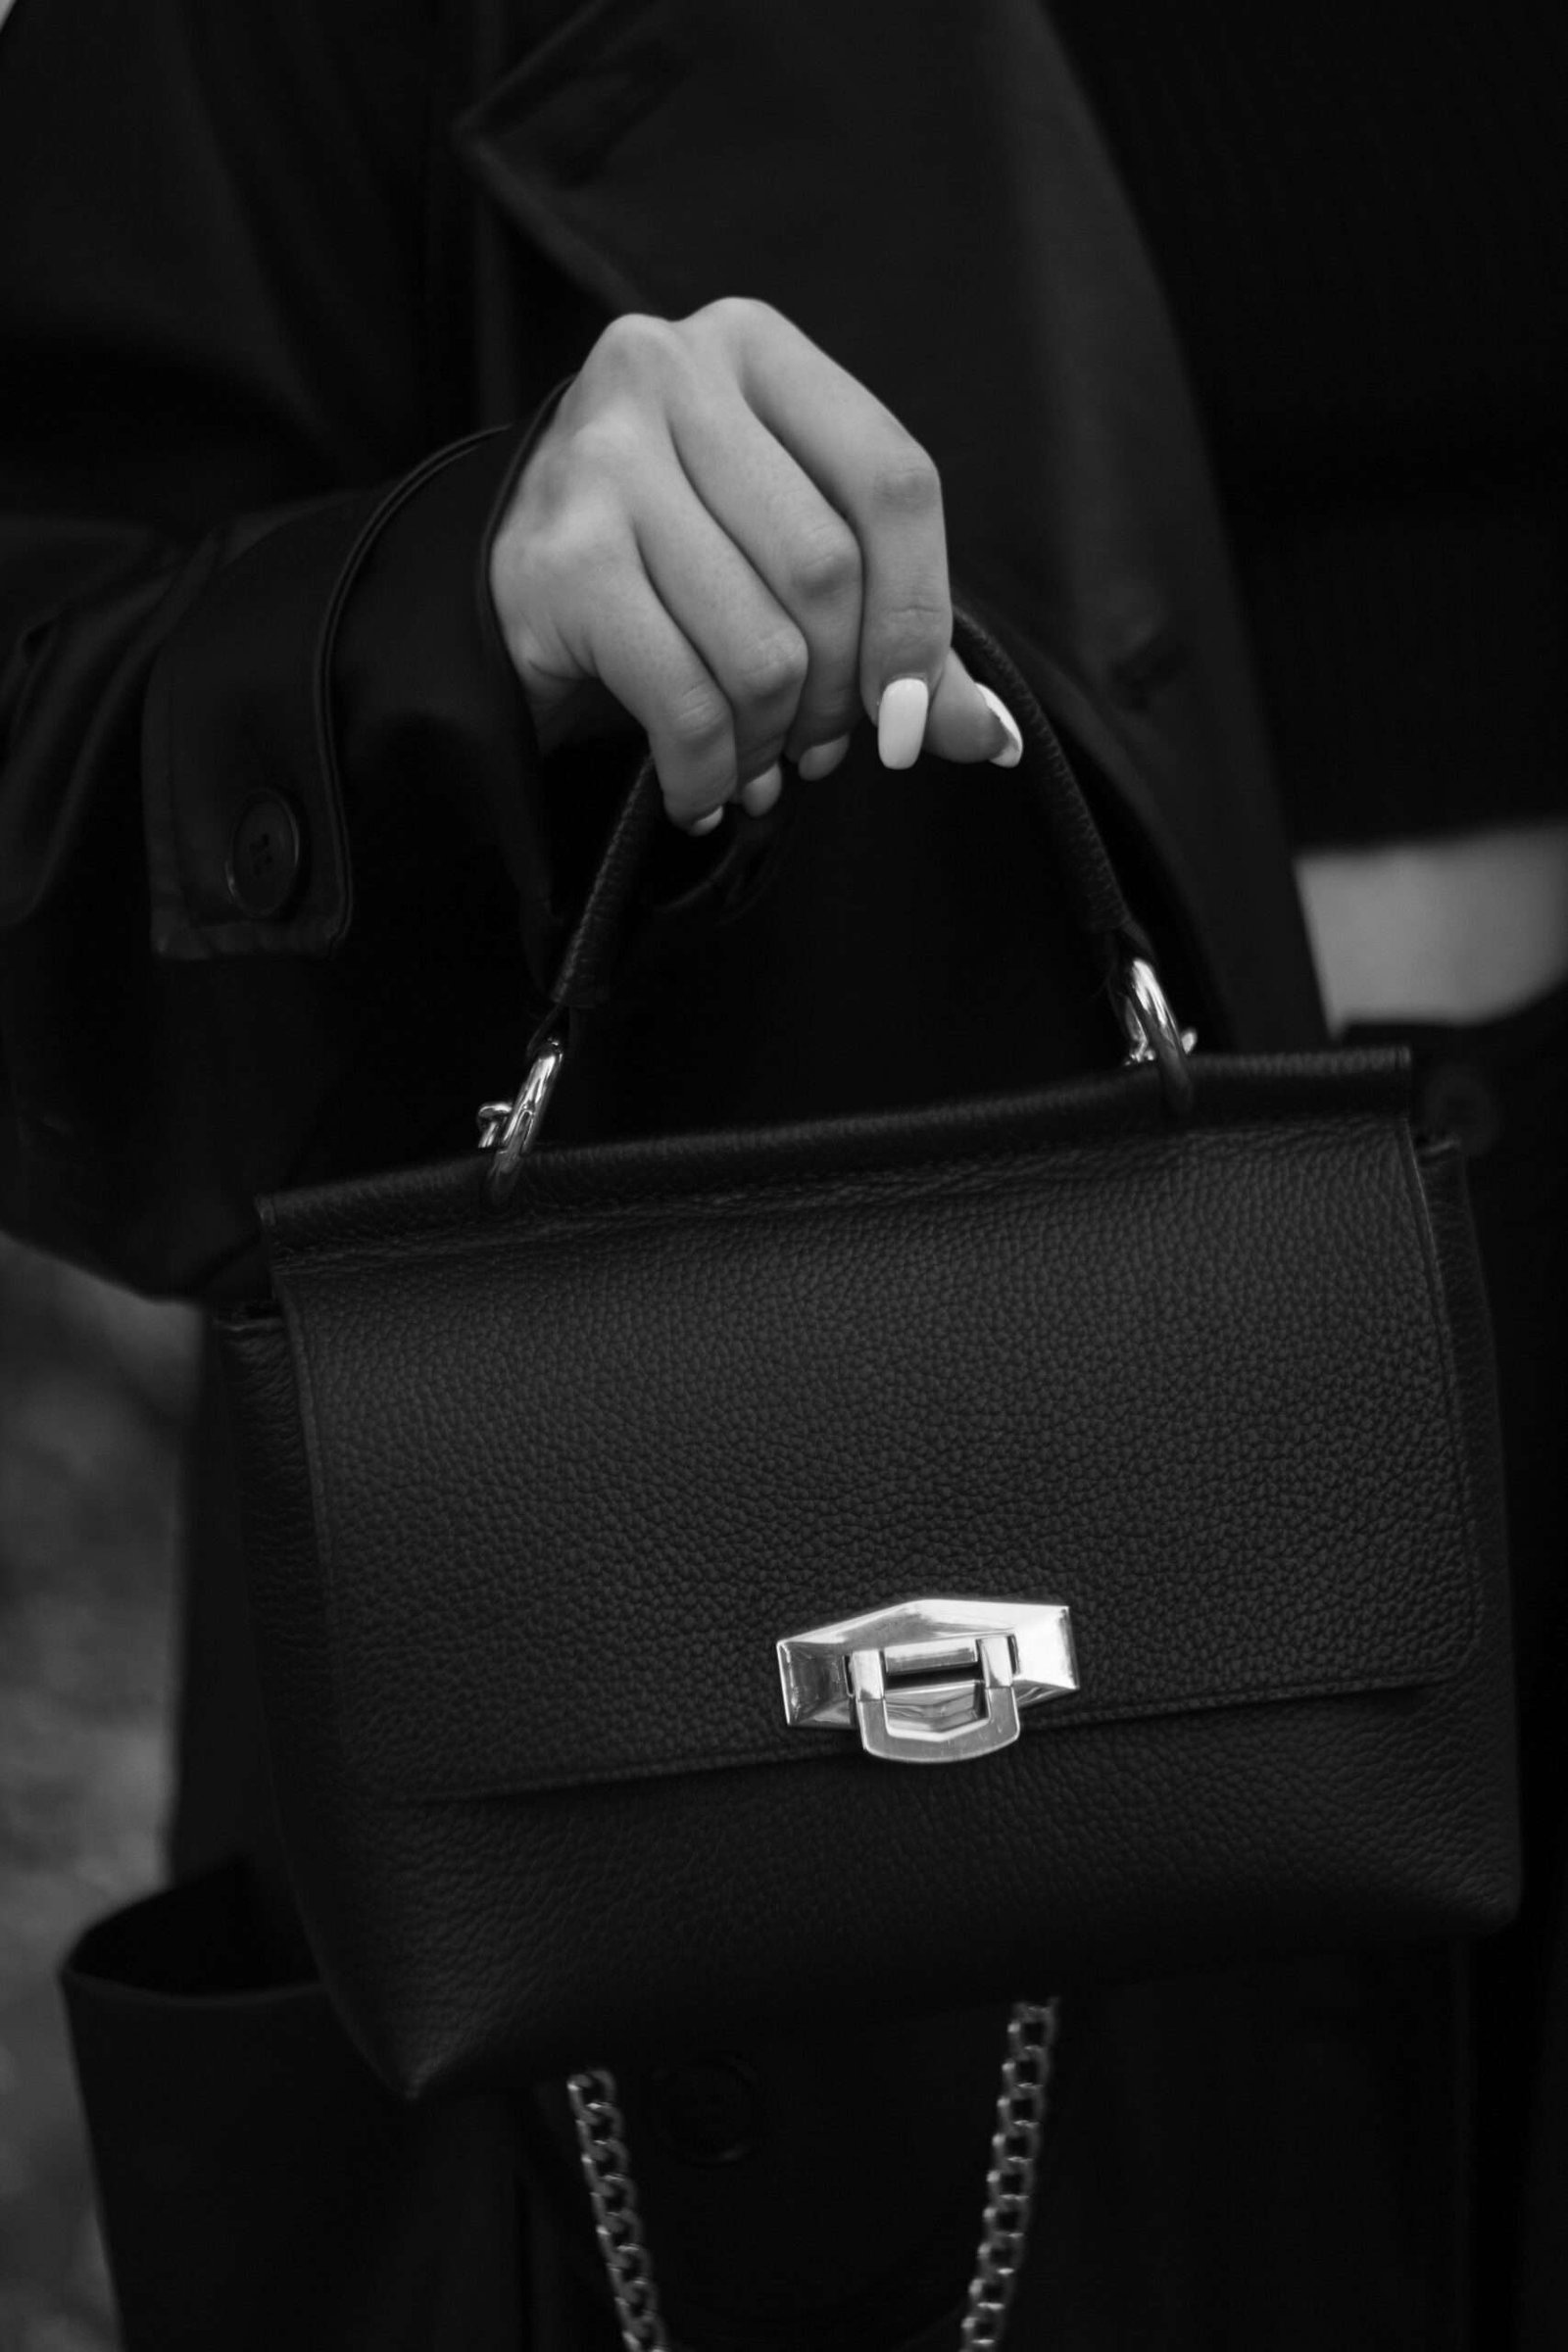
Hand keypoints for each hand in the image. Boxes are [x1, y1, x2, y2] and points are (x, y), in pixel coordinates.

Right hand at [487, 298, 1021, 831]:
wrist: (506, 588)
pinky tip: (702, 791)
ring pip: (760, 647)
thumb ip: (895, 632)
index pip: (892, 480)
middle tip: (822, 749)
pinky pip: (685, 700)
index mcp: (756, 349)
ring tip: (756, 766)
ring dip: (772, 742)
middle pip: (826, 571)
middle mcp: (670, 373)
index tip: (910, 711)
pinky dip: (708, 774)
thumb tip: (988, 736)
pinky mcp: (558, 558)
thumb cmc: (672, 565)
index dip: (920, 615)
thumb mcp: (790, 563)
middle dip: (839, 694)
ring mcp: (603, 458)